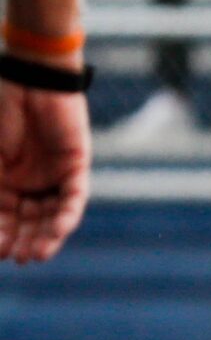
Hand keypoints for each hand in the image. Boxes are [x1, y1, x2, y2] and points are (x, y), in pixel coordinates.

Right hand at [0, 82, 87, 263]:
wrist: (27, 80)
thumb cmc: (0, 113)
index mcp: (5, 180)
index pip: (4, 216)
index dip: (1, 234)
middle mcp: (30, 182)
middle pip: (29, 220)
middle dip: (23, 240)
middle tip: (17, 258)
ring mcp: (53, 175)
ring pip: (52, 214)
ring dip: (45, 236)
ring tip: (36, 255)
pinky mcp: (76, 166)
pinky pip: (74, 197)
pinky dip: (65, 215)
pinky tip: (57, 231)